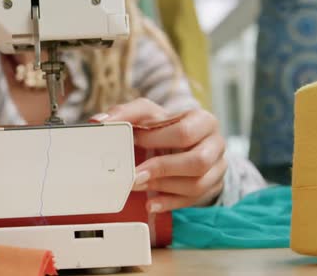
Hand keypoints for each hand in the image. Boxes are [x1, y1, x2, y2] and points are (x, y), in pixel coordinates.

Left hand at [91, 98, 226, 212]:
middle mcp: (215, 143)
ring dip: (163, 187)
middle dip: (162, 169)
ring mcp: (217, 167)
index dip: (156, 141)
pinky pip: (193, 200)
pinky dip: (168, 203)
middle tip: (135, 174)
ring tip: (139, 185)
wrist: (184, 143)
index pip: (184, 133)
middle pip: (197, 161)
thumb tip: (100, 121)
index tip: (134, 142)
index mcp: (203, 120)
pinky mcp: (211, 186)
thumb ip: (125, 113)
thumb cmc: (164, 127)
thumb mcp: (147, 113)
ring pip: (196, 184)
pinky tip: (151, 203)